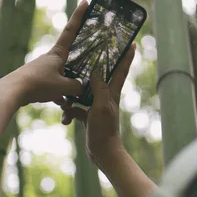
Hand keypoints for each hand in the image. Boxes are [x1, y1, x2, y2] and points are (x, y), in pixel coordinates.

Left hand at [11, 1, 88, 104]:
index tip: (85, 2)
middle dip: (79, 60)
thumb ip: (76, 86)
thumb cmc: (38, 84)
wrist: (12, 92)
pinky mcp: (37, 81)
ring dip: (68, 87)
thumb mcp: (63, 87)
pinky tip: (62, 105)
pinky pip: (53, 87)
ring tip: (73, 98)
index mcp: (57, 54)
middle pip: (70, 56)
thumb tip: (81, 87)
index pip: (71, 30)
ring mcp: (43, 70)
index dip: (79, 16)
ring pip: (62, 76)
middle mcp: (50, 59)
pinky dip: (59, 95)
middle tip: (90, 58)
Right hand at [60, 44, 135, 166]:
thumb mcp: (101, 107)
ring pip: (83, 93)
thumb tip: (95, 71)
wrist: (103, 153)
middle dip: (95, 67)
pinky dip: (70, 112)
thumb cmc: (105, 131)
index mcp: (112, 92)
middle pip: (101, 77)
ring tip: (63, 101)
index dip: (128, 56)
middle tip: (89, 53)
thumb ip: (99, 89)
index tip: (133, 43)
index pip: (122, 70)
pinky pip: (76, 108)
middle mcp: (106, 97)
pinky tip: (65, 119)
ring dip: (73, 95)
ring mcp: (96, 106)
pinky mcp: (88, 116)